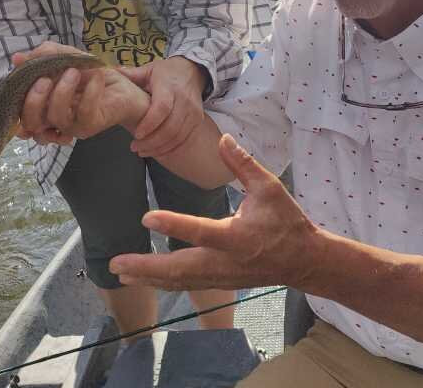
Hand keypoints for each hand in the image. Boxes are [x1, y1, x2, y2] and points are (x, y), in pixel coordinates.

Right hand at [11, 41, 89, 144]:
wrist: (124, 86)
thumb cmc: (90, 73)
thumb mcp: (65, 56)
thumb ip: (43, 56)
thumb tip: (19, 58)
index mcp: (40, 106)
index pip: (14, 115)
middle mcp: (51, 120)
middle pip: (29, 123)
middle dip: (32, 101)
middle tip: (44, 79)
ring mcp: (70, 126)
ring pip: (55, 118)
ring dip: (62, 92)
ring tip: (73, 71)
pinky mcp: (90, 126)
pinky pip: (84, 112)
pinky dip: (90, 91)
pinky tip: (95, 76)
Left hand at [109, 135, 322, 290]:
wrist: (304, 262)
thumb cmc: (287, 222)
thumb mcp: (269, 188)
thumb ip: (243, 164)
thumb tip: (223, 138)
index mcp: (237, 236)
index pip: (201, 230)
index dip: (174, 224)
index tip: (146, 216)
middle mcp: (225, 260)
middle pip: (181, 268)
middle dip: (148, 267)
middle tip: (117, 262)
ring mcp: (221, 276)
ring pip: (180, 280)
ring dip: (149, 276)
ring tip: (121, 271)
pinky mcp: (220, 281)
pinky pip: (187, 284)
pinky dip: (163, 281)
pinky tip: (144, 277)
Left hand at [120, 57, 208, 156]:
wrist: (192, 70)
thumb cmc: (168, 72)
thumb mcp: (149, 70)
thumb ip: (131, 75)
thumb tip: (112, 74)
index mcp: (168, 86)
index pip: (162, 108)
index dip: (150, 123)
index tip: (137, 134)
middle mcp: (183, 99)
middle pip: (170, 127)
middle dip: (152, 142)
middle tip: (135, 147)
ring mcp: (192, 111)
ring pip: (178, 136)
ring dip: (159, 147)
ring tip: (142, 151)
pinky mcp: (197, 119)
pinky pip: (184, 138)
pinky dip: (169, 147)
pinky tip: (156, 150)